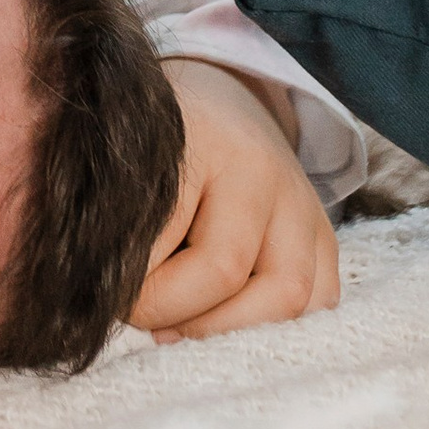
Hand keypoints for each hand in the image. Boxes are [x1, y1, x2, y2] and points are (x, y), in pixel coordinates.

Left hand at [132, 60, 341, 339]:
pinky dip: (274, 325)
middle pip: (226, 270)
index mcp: (200, 140)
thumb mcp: (125, 165)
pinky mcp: (325, 234)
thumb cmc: (156, 141)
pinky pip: (320, 301)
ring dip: (226, 329)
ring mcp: (302, 203)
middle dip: (174, 311)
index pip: (162, 236)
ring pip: (289, 296)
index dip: (137, 289)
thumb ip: (118, 223)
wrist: (218, 99)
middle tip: (139, 313)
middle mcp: (261, 168)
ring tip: (179, 326)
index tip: (105, 292)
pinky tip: (225, 321)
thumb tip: (104, 297)